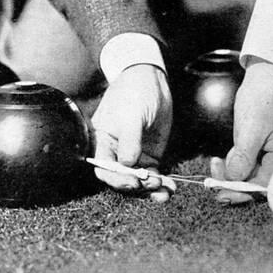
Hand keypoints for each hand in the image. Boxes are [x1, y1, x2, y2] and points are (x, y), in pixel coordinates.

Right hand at [91, 64, 172, 193]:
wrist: (150, 81)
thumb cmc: (133, 94)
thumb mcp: (131, 115)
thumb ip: (129, 140)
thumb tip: (128, 164)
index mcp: (102, 143)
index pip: (104, 168)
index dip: (116, 179)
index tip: (132, 182)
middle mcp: (116, 153)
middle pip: (122, 179)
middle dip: (137, 186)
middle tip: (153, 185)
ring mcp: (134, 156)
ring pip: (139, 180)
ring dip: (151, 189)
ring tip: (165, 192)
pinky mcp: (149, 156)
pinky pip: (153, 174)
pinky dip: (161, 183)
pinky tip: (170, 187)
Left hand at [218, 57, 272, 203]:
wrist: (263, 83)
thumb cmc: (264, 103)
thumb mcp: (252, 130)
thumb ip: (244, 156)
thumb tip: (234, 178)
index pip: (266, 187)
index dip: (245, 194)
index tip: (225, 195)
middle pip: (255, 186)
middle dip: (232, 185)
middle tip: (211, 183)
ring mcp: (265, 160)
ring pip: (244, 179)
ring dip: (227, 175)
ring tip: (215, 163)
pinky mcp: (254, 155)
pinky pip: (240, 168)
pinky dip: (228, 167)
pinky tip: (219, 160)